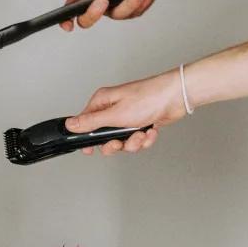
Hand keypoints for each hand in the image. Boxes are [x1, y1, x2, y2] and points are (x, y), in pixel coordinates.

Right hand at [59, 0, 159, 31]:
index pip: (70, 6)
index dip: (67, 19)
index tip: (68, 24)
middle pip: (89, 17)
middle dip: (93, 14)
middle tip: (102, 1)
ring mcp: (116, 3)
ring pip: (118, 14)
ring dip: (128, 4)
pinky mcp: (134, 5)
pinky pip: (136, 11)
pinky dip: (143, 2)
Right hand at [66, 70, 186, 154]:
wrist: (177, 97)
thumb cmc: (149, 97)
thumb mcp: (114, 114)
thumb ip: (90, 122)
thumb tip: (70, 125)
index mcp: (103, 102)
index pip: (85, 123)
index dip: (87, 138)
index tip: (89, 149)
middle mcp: (114, 109)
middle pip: (104, 137)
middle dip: (115, 143)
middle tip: (119, 142)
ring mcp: (128, 117)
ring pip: (122, 141)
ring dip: (133, 142)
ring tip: (141, 133)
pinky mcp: (140, 123)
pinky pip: (136, 140)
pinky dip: (144, 139)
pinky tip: (150, 130)